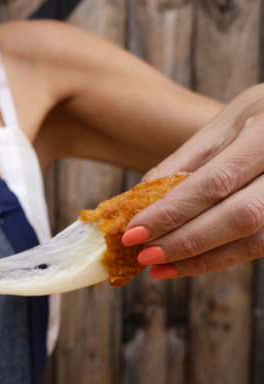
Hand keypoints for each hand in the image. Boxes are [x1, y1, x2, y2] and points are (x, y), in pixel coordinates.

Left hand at [122, 84, 263, 278]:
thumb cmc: (260, 117)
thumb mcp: (225, 124)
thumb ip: (186, 161)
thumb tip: (139, 200)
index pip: (215, 182)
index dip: (172, 213)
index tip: (133, 231)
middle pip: (238, 217)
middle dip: (184, 241)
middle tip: (142, 254)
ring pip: (254, 241)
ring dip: (201, 259)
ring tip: (159, 266)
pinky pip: (259, 245)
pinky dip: (220, 257)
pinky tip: (187, 262)